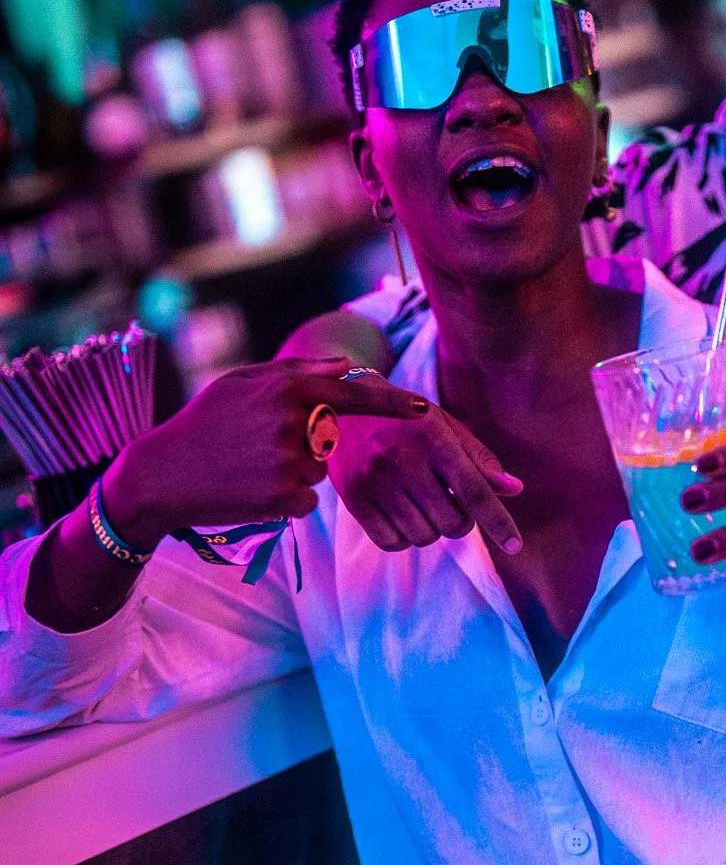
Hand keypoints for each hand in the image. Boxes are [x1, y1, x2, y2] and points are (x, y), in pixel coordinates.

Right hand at [102, 358, 431, 548]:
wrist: (161, 476)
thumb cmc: (202, 424)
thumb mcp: (240, 383)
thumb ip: (295, 372)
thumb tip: (345, 366)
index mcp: (285, 388)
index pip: (353, 393)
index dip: (392, 402)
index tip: (424, 409)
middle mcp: (293, 422)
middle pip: (331, 438)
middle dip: (306, 443)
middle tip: (257, 446)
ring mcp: (290, 461)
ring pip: (319, 470)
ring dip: (295, 471)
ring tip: (249, 467)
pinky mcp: (285, 498)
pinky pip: (307, 499)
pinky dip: (286, 498)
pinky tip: (251, 490)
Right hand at [325, 403, 522, 554]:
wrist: (342, 407)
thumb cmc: (404, 418)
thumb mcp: (444, 426)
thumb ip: (479, 459)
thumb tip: (514, 489)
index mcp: (433, 439)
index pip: (474, 491)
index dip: (498, 522)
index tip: (514, 545)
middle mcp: (403, 461)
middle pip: (452, 522)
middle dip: (460, 521)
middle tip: (450, 502)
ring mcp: (375, 482)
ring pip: (423, 536)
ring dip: (432, 529)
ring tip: (423, 504)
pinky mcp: (354, 499)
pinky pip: (391, 542)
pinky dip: (404, 538)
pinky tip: (403, 515)